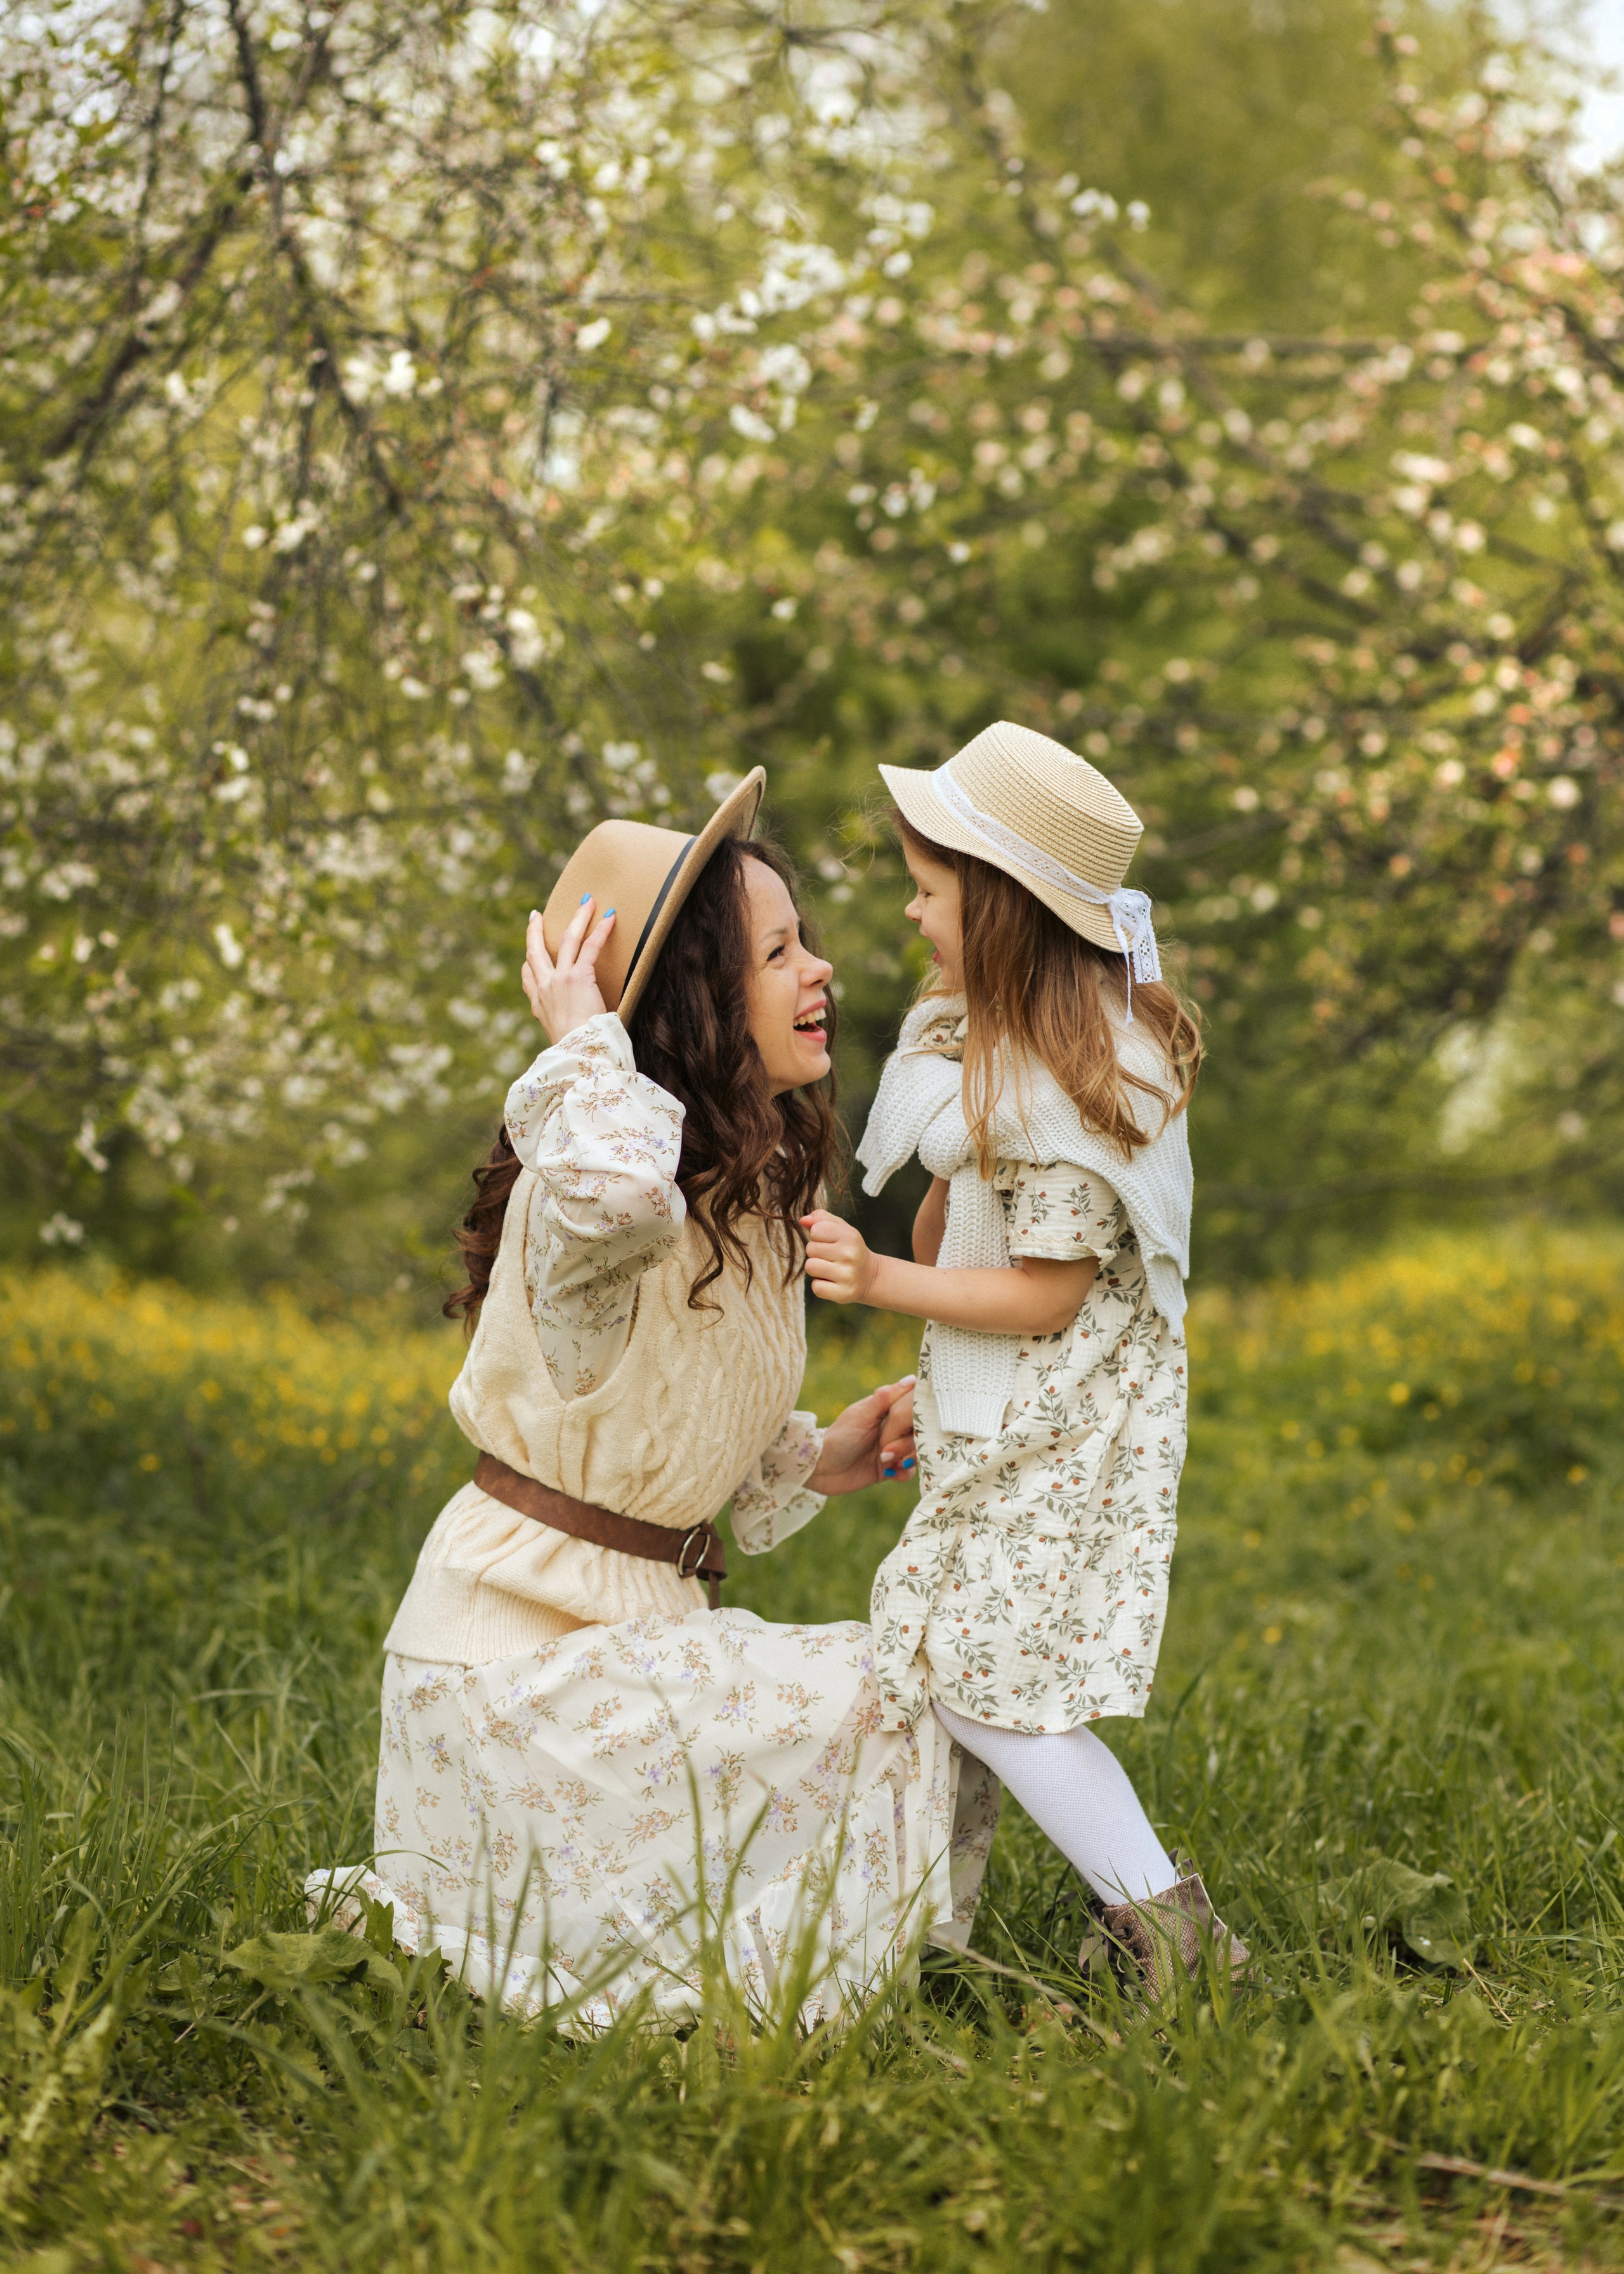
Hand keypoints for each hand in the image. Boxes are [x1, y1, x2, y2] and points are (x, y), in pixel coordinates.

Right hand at [521, 899, 615, 1045]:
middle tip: (535, 917)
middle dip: (534, 932)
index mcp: (539, 1006)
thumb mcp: (561, 1040)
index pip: (529, 980)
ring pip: (566, 940)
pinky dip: (600, 930)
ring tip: (586, 902)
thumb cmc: (576, 1052)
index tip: (527, 959)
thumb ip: (564, 1029)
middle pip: (535, 953)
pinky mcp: (578, 976)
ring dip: (578, 919)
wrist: (577, 1053)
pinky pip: (590, 947)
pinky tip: (610, 916)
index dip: (527, 966)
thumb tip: (577, 1034)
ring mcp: (559, 979)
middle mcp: (545, 989)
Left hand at [801, 1208, 878, 1305]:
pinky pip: (816, 1287)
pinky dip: (820, 1285)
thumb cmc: (850, 1249)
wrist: (870, 1276)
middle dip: (816, 1253)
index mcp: (850, 1237)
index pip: (816, 1230)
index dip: (818, 1236)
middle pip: (810, 1249)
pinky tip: (832, 1282)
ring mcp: (847, 1275)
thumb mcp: (841, 1229)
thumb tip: (802, 1220)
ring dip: (816, 1269)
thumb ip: (821, 1219)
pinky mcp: (843, 1293)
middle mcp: (850, 1255)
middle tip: (831, 1257)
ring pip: (810, 1267)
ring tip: (830, 1269)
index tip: (830, 1242)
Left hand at [807, 1376, 916, 1494]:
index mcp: (887, 1410)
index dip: (918, 1413)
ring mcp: (893, 1448)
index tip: (911, 1423)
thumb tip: (912, 1379)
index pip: (914, 1405)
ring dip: (903, 1457)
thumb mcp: (861, 1415)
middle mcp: (893, 1428)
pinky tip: (890, 1472)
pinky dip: (903, 1472)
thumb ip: (885, 1399)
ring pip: (917, 1451)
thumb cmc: (839, 1437)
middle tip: (886, 1448)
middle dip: (907, 1442)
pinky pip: (909, 1470)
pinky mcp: (891, 1468)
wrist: (822, 1469)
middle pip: (920, 1431)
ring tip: (884, 1461)